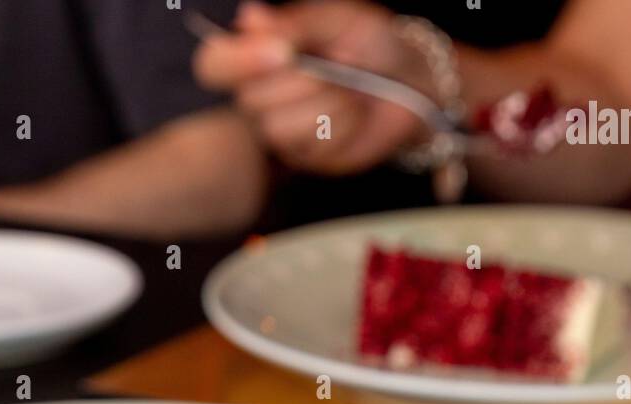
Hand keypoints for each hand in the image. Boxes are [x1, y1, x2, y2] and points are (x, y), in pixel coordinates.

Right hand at [193, 0, 433, 173]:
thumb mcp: (337, 19)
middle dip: (297, 83)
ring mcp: (284, 132)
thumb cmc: (373, 43)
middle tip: (330, 66)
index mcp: (260, 55)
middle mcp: (263, 95)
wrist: (414, 80)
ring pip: (278, 128)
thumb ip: (295, 22)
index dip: (237, 61)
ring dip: (322, 104)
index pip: (215, 64)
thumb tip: (249, 18)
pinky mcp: (310, 158)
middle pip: (249, 101)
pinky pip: (313, 146)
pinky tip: (356, 112)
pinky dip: (341, 124)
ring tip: (349, 89)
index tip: (281, 51)